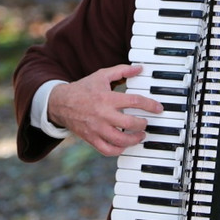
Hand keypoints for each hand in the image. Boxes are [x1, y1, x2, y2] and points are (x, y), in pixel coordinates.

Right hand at [47, 64, 162, 155]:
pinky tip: (124, 145)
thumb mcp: (102, 75)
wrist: (60, 103)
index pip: (134, 101)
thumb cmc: (83, 88)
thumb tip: (139, 68)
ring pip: (120, 140)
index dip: (150, 105)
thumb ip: (121, 71)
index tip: (158, 108)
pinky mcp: (91, 139)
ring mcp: (97, 129)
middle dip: (143, 124)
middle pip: (129, 124)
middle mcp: (103, 114)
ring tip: (140, 135)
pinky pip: (107, 150)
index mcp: (107, 98)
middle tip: (146, 123)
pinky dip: (119, 150)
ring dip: (134, 139)